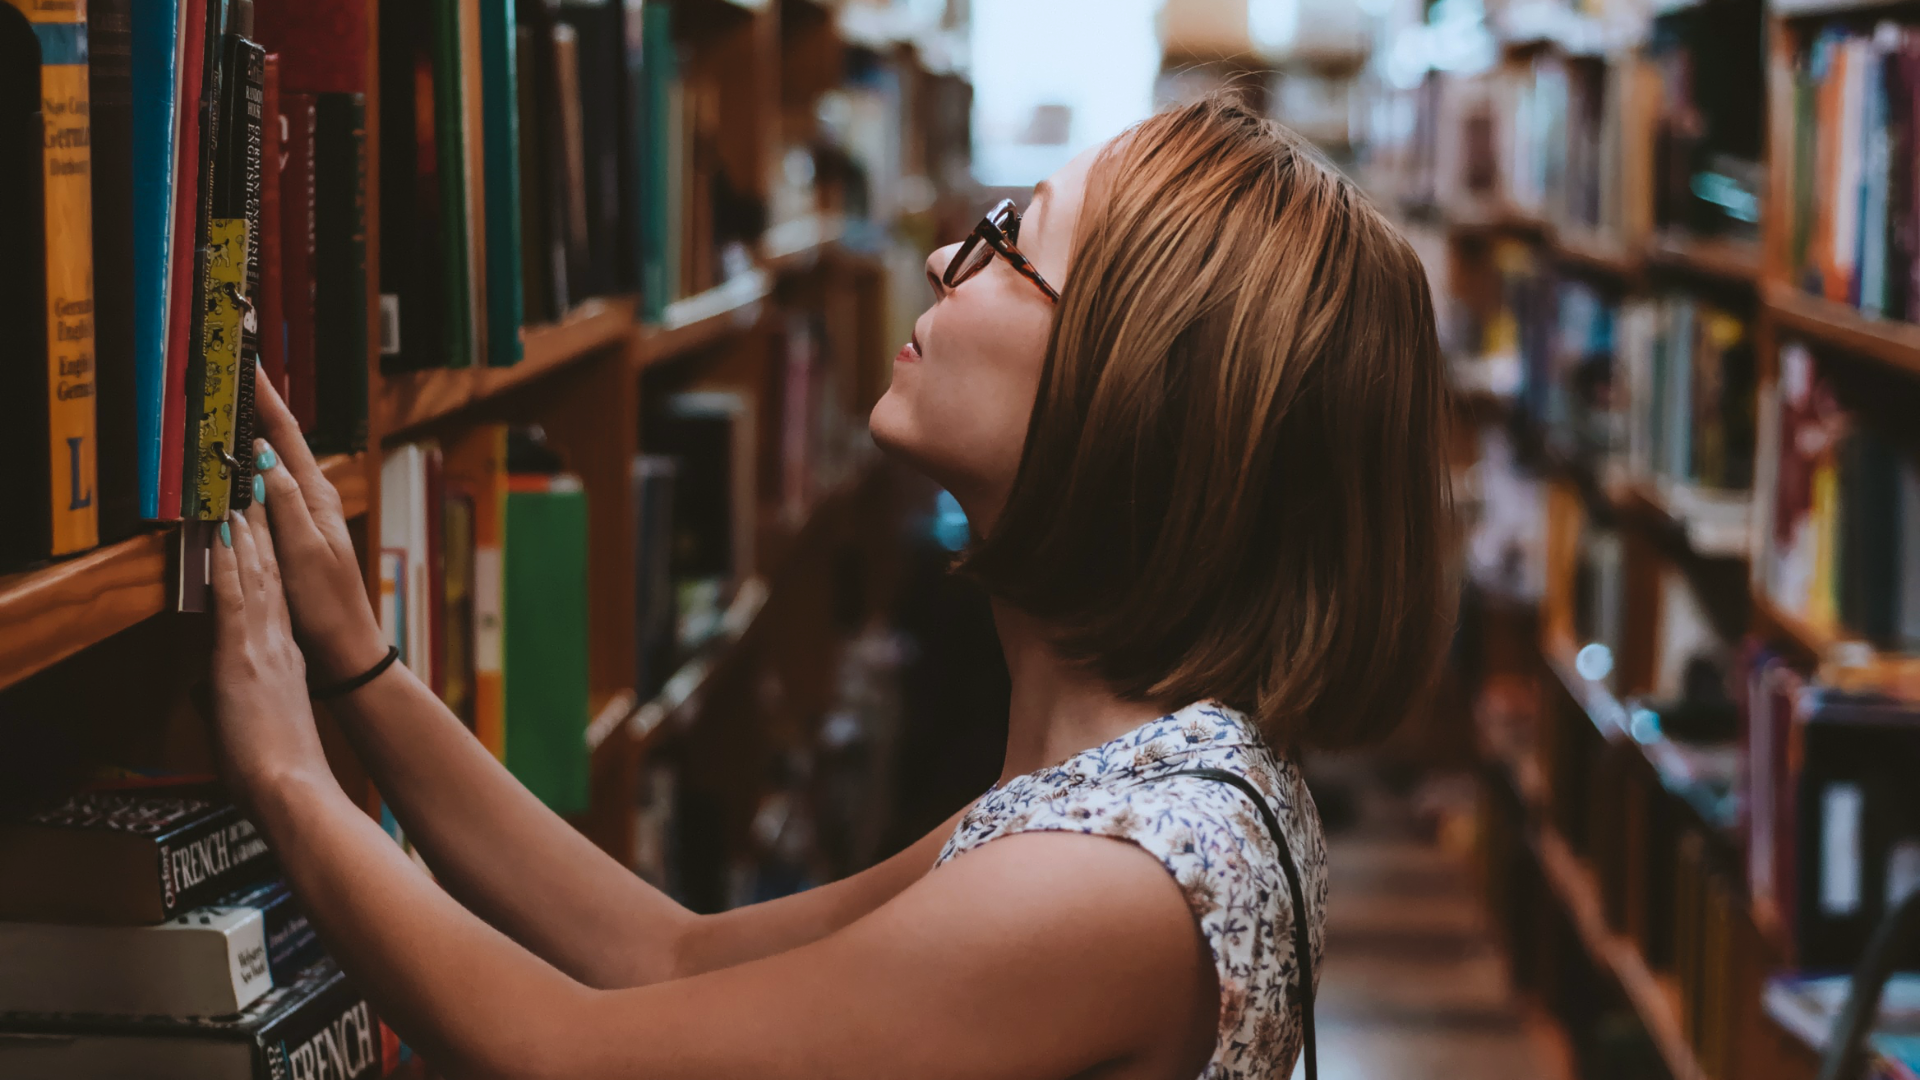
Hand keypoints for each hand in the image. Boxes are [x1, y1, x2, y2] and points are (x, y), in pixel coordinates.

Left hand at [209, 503, 332, 796]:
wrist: (291, 788)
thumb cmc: (277, 773)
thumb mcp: (250, 728)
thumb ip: (226, 704)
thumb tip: (203, 697)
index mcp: (285, 663)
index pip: (273, 601)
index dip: (267, 563)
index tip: (260, 531)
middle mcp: (278, 645)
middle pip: (270, 578)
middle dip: (262, 533)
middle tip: (256, 493)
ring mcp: (262, 646)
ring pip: (256, 576)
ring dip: (248, 534)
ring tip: (243, 496)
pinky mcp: (241, 654)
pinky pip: (235, 595)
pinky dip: (231, 561)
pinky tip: (227, 532)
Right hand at [250, 366, 386, 682]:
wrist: (345, 647)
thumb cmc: (327, 604)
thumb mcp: (303, 551)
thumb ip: (284, 503)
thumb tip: (263, 456)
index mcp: (317, 495)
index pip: (287, 434)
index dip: (265, 396)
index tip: (248, 362)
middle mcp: (313, 497)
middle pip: (280, 440)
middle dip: (256, 404)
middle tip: (230, 371)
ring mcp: (304, 514)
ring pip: (271, 462)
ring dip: (252, 432)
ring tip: (228, 403)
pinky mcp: (292, 533)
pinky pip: (266, 489)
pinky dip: (249, 468)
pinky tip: (235, 465)